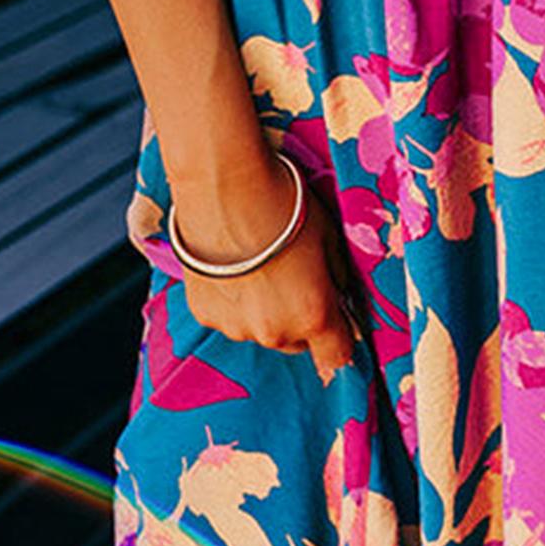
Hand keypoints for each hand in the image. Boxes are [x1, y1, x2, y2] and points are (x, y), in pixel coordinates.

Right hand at [175, 166, 362, 384]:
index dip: (339, 338)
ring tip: (258, 264)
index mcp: (313, 315)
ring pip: (260, 330)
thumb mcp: (329, 238)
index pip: (337, 356)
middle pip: (296, 343)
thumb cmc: (286, 206)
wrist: (227, 189)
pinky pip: (229, 316)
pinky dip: (234, 300)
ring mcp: (236, 327)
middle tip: (293, 278)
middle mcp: (275, 332)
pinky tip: (232, 264)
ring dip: (264, 310)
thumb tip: (337, 291)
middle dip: (300, 320)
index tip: (336, 319)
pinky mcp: (205, 315)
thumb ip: (336, 276)